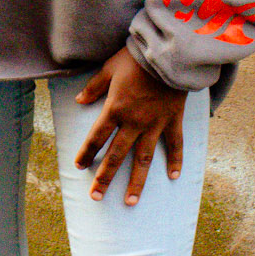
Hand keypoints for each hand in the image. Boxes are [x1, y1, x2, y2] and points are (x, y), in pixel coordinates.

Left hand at [74, 48, 185, 205]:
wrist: (168, 53)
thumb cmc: (136, 58)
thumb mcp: (109, 68)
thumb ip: (94, 87)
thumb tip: (79, 100)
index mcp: (115, 110)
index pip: (96, 137)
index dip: (86, 152)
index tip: (79, 166)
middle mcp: (133, 122)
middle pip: (116, 155)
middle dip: (104, 177)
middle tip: (96, 197)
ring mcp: (154, 124)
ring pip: (143, 159)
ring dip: (136, 182)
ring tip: (130, 202)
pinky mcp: (172, 120)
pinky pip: (174, 144)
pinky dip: (175, 160)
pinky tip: (173, 177)